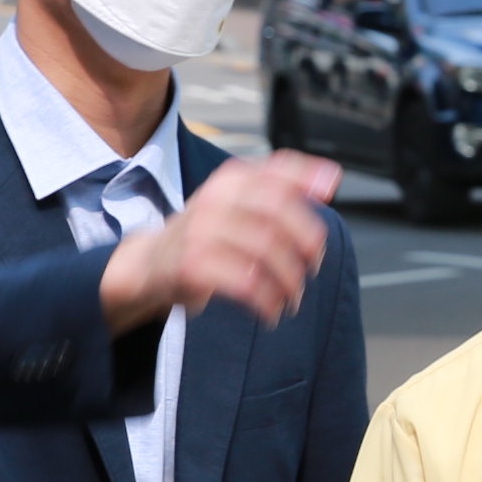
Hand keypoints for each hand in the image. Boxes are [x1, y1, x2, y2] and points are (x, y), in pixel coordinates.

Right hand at [100, 151, 338, 330]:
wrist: (151, 263)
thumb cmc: (206, 233)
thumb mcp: (237, 200)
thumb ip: (281, 187)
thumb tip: (330, 180)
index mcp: (231, 180)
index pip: (278, 171)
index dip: (308, 179)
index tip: (330, 191)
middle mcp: (216, 199)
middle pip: (278, 213)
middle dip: (307, 243)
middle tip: (312, 266)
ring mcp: (202, 231)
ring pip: (266, 250)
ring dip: (290, 280)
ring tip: (293, 297)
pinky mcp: (194, 266)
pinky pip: (246, 283)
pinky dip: (267, 300)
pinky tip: (271, 310)